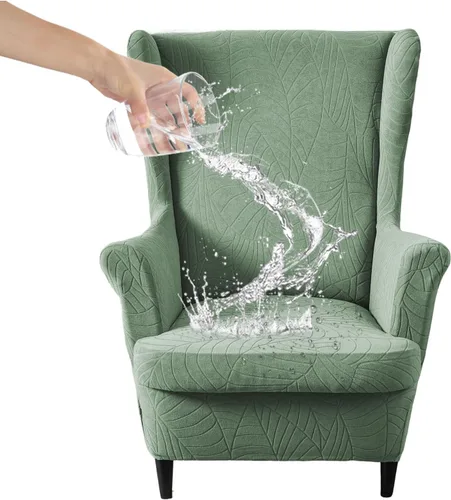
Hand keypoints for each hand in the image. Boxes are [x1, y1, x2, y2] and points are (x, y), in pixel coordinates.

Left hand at [90, 51, 204, 154]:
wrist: (97, 66)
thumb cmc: (117, 69)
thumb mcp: (132, 88)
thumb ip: (139, 107)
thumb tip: (144, 125)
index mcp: (165, 80)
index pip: (187, 92)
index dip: (196, 106)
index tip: (200, 121)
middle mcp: (159, 89)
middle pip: (176, 110)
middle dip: (180, 126)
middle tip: (182, 141)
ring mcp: (148, 97)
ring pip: (162, 118)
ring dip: (166, 131)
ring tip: (170, 146)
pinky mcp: (137, 104)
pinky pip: (148, 120)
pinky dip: (150, 130)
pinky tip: (151, 142)